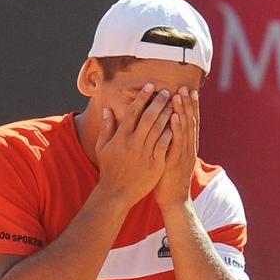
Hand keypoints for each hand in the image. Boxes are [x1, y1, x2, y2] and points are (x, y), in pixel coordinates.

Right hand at [93, 83, 175, 206]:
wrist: (116, 194)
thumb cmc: (109, 170)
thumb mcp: (102, 148)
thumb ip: (106, 128)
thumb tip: (107, 109)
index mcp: (121, 136)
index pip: (133, 111)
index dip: (143, 97)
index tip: (151, 86)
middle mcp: (133, 142)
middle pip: (149, 117)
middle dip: (159, 102)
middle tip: (168, 91)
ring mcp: (145, 153)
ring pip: (159, 129)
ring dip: (168, 114)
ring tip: (175, 104)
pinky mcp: (155, 163)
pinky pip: (165, 144)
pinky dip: (171, 133)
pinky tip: (177, 124)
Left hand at [154, 87, 198, 207]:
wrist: (173, 200)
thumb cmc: (168, 179)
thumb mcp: (171, 158)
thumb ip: (170, 143)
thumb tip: (166, 129)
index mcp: (188, 146)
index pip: (190, 122)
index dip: (190, 106)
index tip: (188, 90)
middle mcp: (189, 147)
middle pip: (190, 121)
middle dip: (188, 103)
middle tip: (185, 86)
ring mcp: (183, 154)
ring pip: (185, 128)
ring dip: (182, 110)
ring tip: (179, 94)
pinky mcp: (175, 161)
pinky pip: (176, 142)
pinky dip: (176, 127)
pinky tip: (173, 116)